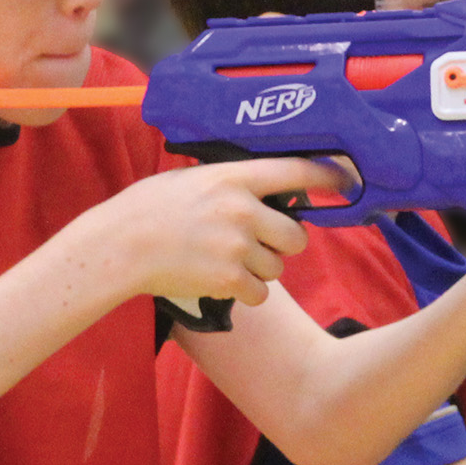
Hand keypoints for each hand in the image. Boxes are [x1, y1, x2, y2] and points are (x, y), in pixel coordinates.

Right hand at [54, 157, 351, 307]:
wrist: (118, 246)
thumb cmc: (147, 209)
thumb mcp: (191, 179)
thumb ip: (230, 183)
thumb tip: (263, 187)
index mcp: (233, 178)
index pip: (296, 171)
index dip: (329, 175)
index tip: (347, 179)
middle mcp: (243, 210)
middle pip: (297, 235)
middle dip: (283, 244)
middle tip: (258, 245)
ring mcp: (237, 246)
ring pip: (277, 267)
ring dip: (260, 270)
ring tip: (224, 262)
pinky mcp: (229, 280)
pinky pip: (260, 292)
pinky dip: (246, 293)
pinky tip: (220, 282)